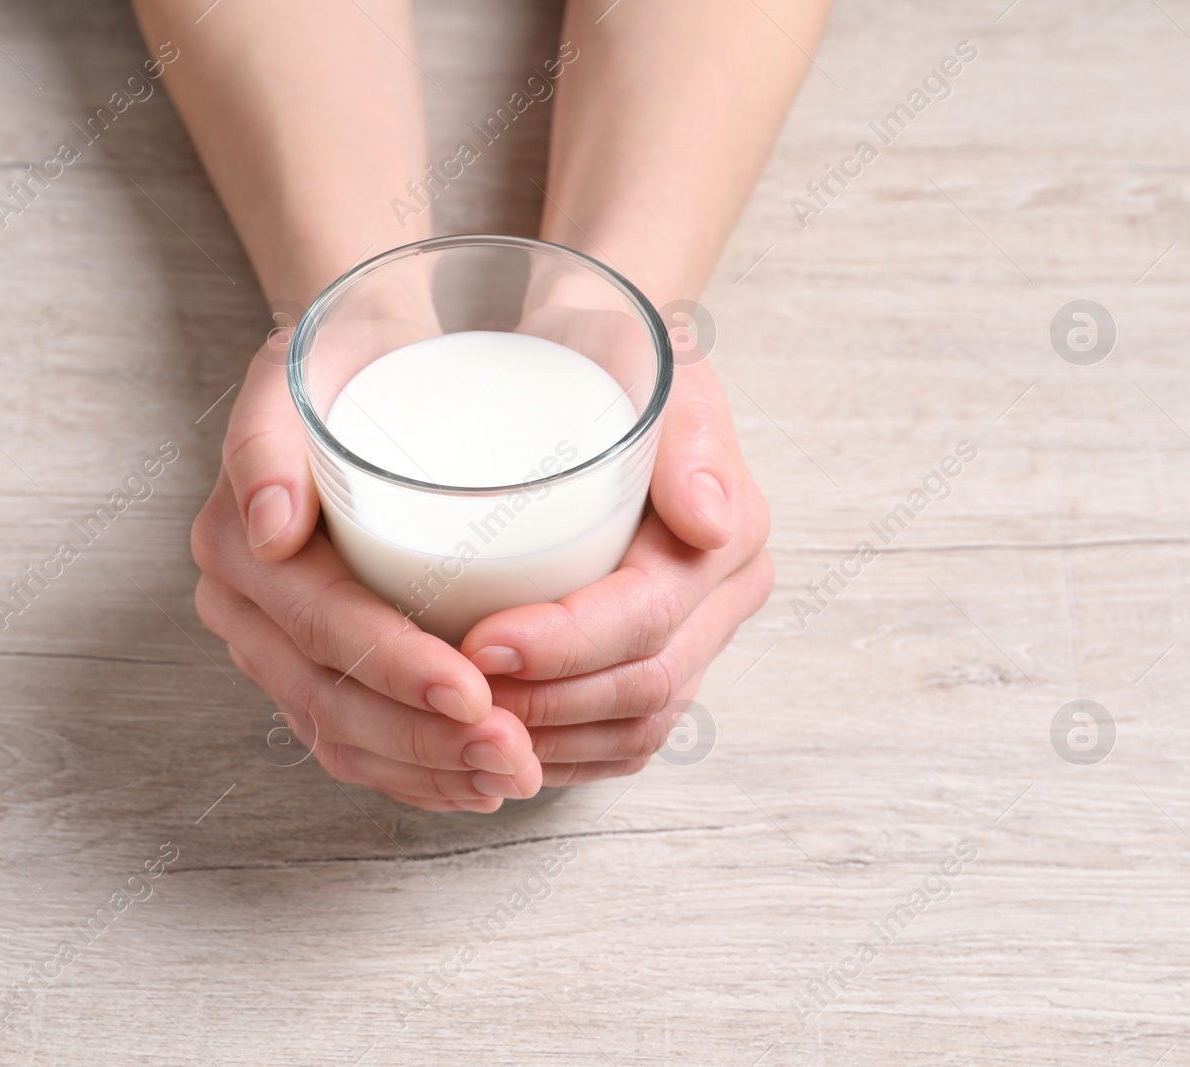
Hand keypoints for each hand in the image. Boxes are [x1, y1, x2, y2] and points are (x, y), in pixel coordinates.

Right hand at [193, 345, 544, 812]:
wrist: (353, 369)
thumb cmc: (342, 358)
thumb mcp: (299, 365)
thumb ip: (268, 435)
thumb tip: (271, 528)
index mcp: (236, 542)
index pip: (320, 627)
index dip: (394, 668)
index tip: (472, 689)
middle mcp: (244, 606)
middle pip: (331, 700)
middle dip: (424, 740)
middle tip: (512, 754)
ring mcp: (273, 647)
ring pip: (343, 736)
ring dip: (427, 771)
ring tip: (511, 776)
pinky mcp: (309, 669)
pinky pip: (353, 742)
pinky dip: (414, 772)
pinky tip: (476, 784)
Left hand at [459, 360, 773, 784]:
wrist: (599, 363)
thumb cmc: (612, 357)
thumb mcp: (647, 362)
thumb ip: (686, 437)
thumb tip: (709, 522)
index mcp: (731, 536)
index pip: (649, 617)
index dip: (566, 645)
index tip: (480, 643)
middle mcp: (725, 597)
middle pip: (644, 686)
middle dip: (547, 703)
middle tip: (458, 693)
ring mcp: (699, 637)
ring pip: (636, 728)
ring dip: (552, 741)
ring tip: (469, 725)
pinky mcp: (663, 660)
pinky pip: (626, 737)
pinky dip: (567, 753)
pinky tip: (506, 746)